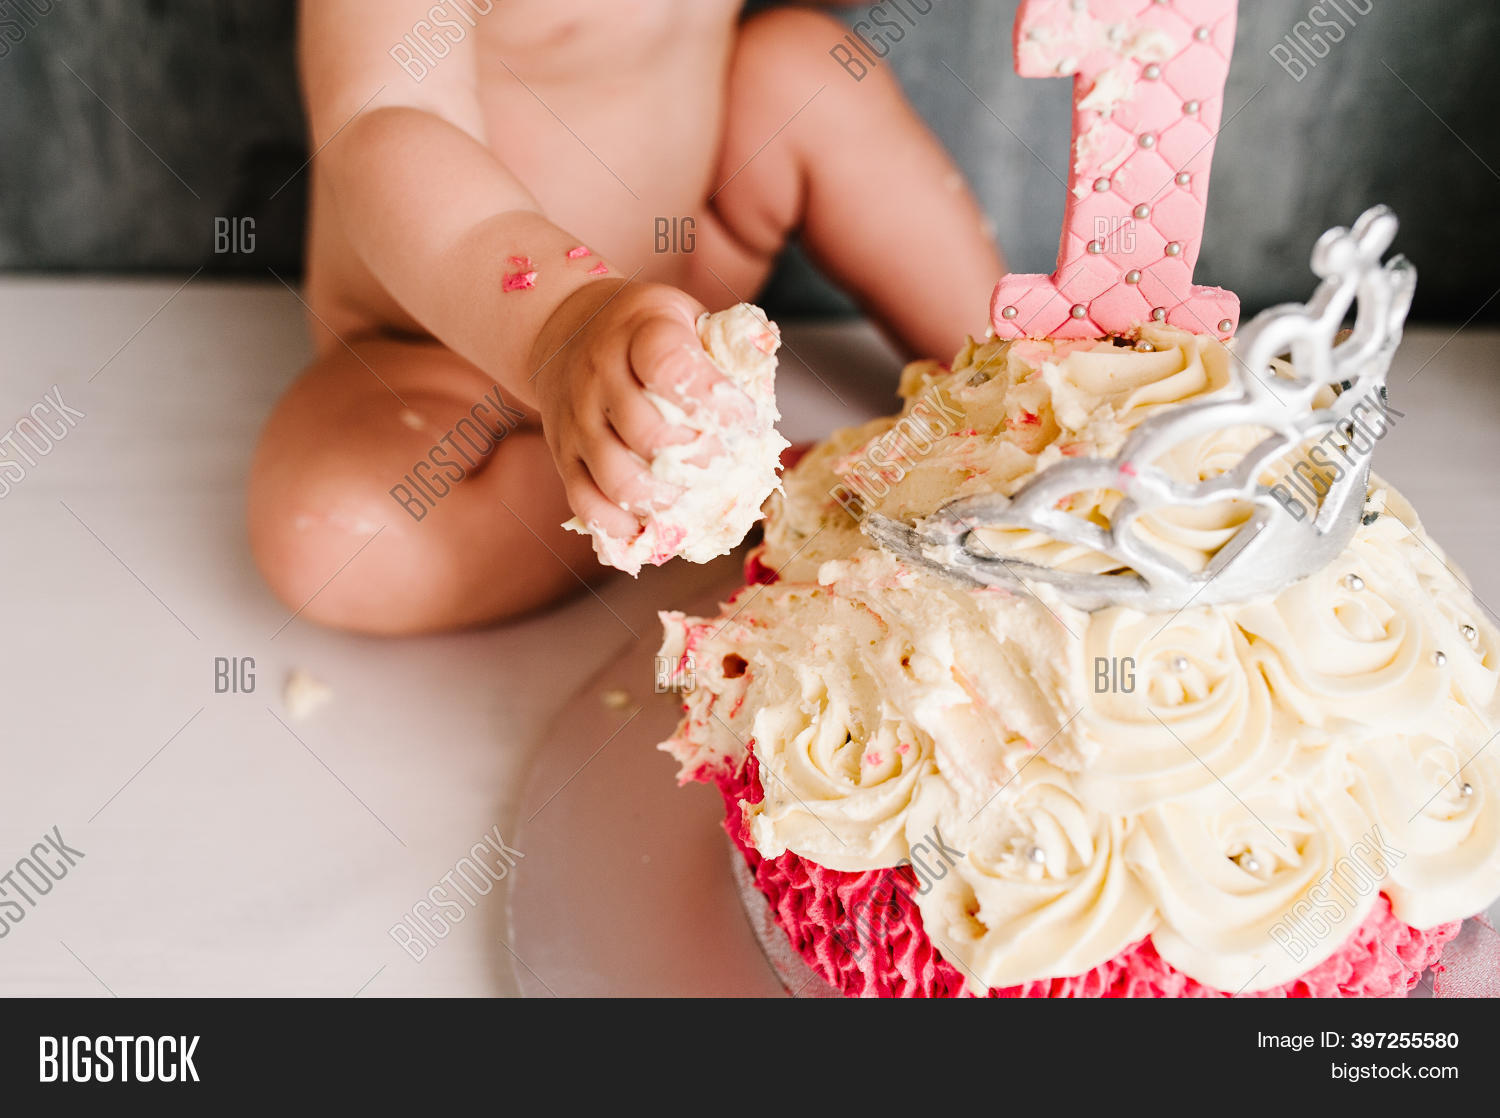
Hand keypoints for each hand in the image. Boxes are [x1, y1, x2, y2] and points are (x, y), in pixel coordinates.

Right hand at [531, 280, 750, 539]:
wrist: (566, 328)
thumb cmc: (644, 330)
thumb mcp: (685, 316)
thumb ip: (725, 351)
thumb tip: (766, 399)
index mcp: (640, 332)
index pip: (671, 369)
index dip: (713, 402)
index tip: (746, 423)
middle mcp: (600, 374)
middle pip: (645, 433)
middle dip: (694, 460)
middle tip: (720, 465)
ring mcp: (577, 417)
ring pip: (615, 477)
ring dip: (659, 500)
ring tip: (684, 496)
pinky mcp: (562, 453)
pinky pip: (584, 500)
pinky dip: (616, 524)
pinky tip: (644, 525)